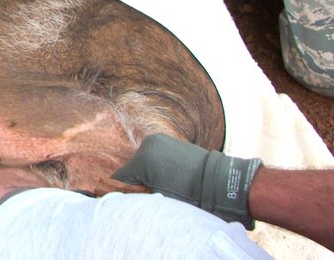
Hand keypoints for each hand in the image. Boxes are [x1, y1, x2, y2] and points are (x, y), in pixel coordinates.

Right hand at [111, 134, 261, 228]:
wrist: (220, 183)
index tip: (129, 199)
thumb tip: (124, 194)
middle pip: (130, 167)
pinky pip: (152, 154)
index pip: (120, 177)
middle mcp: (147, 145)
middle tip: (146, 193)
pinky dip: (154, 164)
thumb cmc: (191, 196)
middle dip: (135, 180)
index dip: (123, 190)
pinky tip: (165, 175)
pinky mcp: (167, 140)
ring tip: (158, 185)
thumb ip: (138, 193)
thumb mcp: (159, 199)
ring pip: (141, 160)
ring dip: (145, 172)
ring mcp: (158, 140)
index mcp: (142, 160)